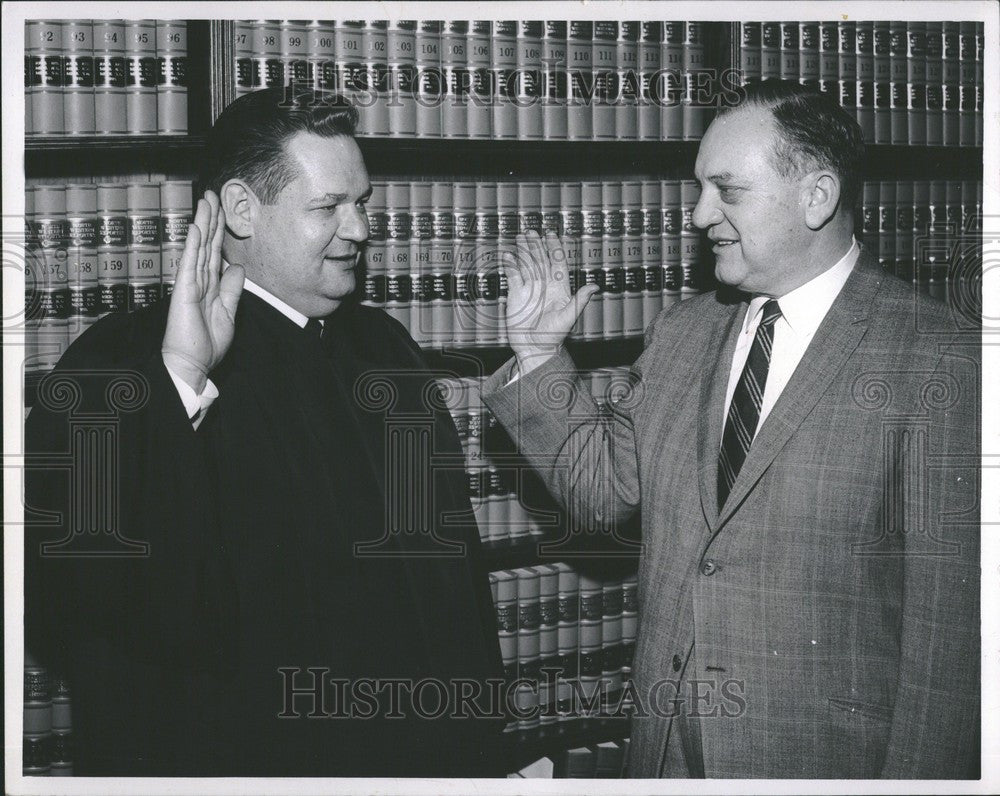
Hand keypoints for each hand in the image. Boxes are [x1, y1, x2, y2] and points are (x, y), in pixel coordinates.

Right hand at [161, 191, 243, 392]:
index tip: (221, 210)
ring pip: (198, 248)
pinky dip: (194, 246)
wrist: (192, 364)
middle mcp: (199, 280)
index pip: (216, 252)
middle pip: (207, 243)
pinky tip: (196, 229)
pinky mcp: (184, 292)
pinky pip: (190, 264)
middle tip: (212, 194)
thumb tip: (236, 267)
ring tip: (205, 202)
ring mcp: (190, 284)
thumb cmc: (207, 343)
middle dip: (211, 219)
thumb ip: (232, 289)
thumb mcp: (228, 312)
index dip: (219, 231)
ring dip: (202, 224)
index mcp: (211, 285)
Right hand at [504, 230, 598, 375]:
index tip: (551, 234)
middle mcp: (545, 285)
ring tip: (521, 238)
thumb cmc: (553, 336)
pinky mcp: (516, 295)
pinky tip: (508, 256)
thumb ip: (580, 300)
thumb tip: (595, 286)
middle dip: (536, 245)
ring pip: (527, 265)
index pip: (558, 262)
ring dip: (524, 251)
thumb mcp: (568, 318)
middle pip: (541, 259)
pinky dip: (510, 266)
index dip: (554, 247)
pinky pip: (513, 276)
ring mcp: (530, 289)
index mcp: (559, 288)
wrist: (534, 349)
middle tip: (531, 231)